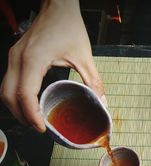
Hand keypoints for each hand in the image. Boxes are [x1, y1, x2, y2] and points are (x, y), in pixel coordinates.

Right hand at [0, 0, 104, 132]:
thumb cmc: (68, 26)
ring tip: (33, 119)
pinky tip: (30, 103)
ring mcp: (13, 57)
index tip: (42, 128)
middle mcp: (18, 59)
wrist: (57, 5)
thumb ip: (93, 81)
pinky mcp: (16, 56)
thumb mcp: (85, 56)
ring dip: (15, 107)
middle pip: (7, 96)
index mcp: (33, 60)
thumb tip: (101, 101)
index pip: (24, 95)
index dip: (31, 115)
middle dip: (21, 116)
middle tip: (38, 127)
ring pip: (4, 90)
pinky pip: (8, 81)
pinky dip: (15, 96)